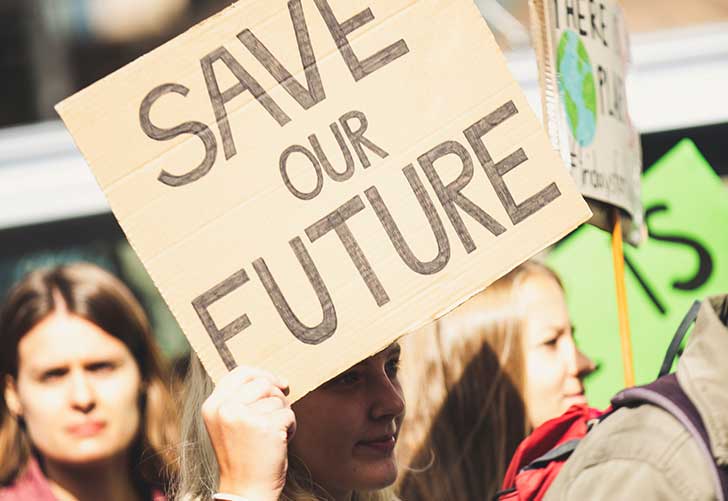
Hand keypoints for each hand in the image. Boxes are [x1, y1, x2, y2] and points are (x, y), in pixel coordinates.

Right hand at [202, 366, 295, 500]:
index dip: (262, 374)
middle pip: (263, 383)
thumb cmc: (241, 457)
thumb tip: (272, 379)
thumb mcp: (227, 424)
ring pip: (278, 398)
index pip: (240, 373)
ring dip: (283, 414)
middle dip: (277, 396)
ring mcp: (245, 417)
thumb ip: (238, 399)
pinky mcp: (266, 426)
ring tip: (272, 434)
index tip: (278, 382)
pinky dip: (290, 427)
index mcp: (213, 406)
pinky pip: (289, 414)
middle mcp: (225, 409)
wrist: (245, 490)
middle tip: (276, 416)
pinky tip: (280, 442)